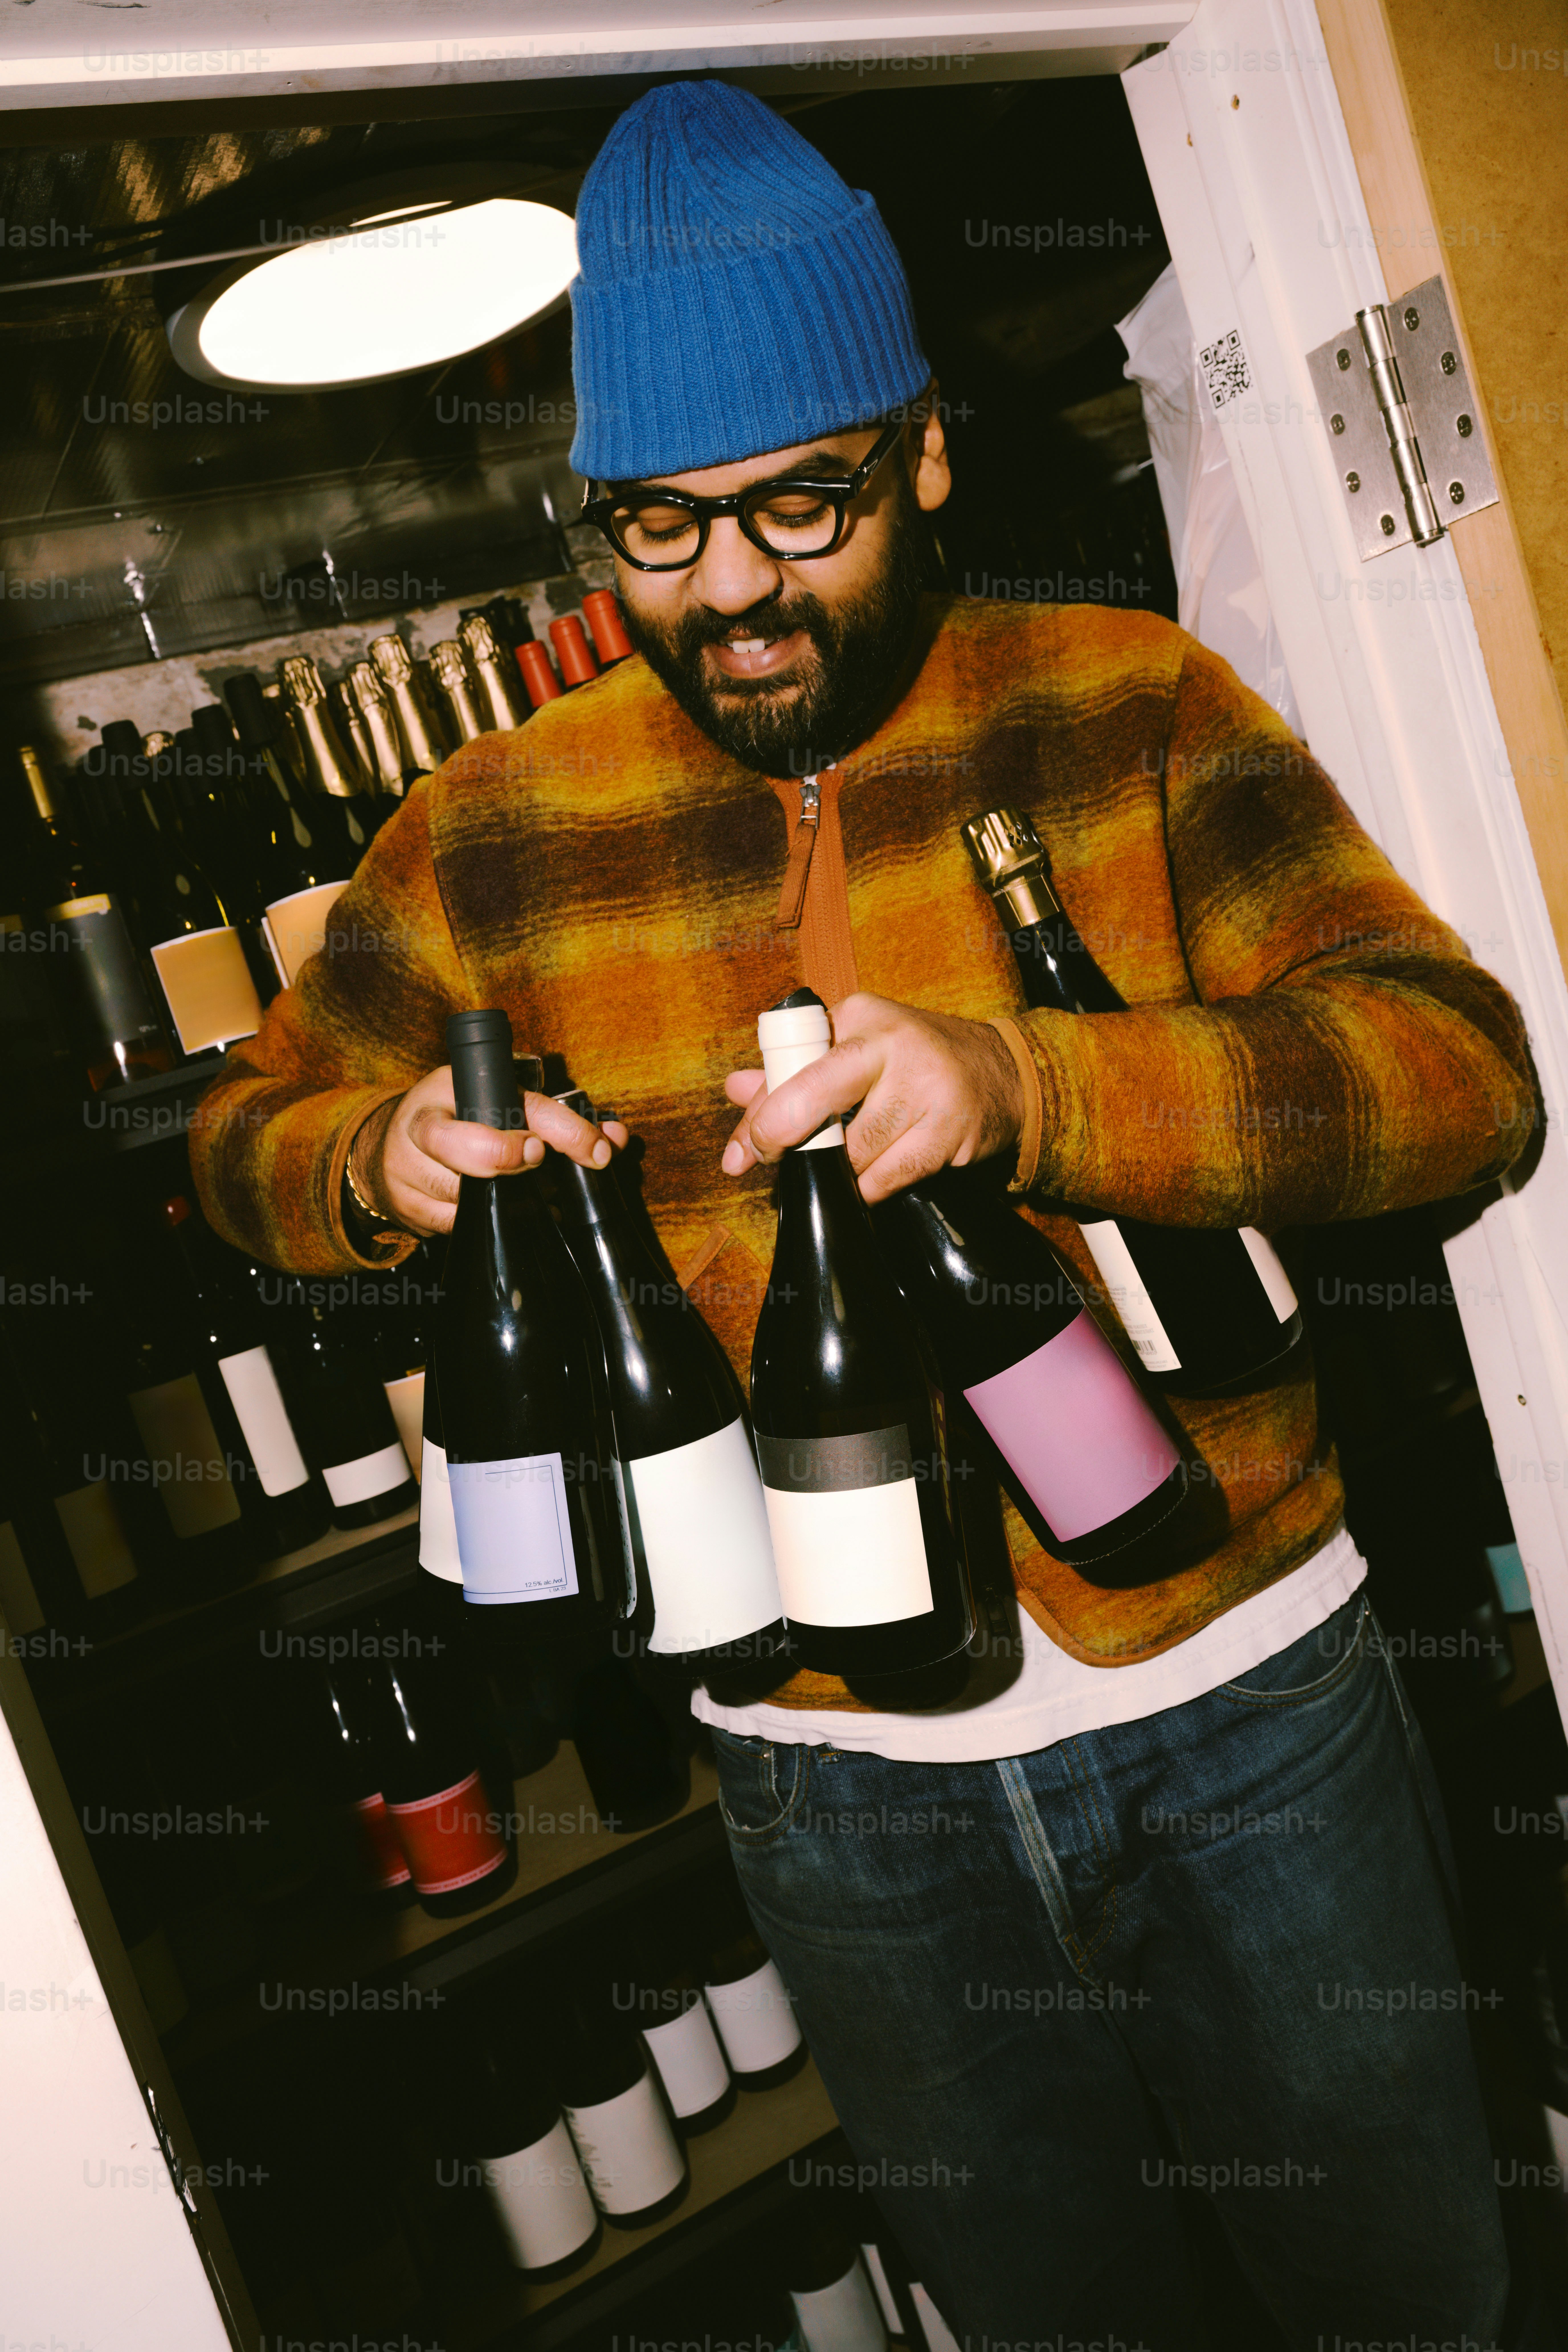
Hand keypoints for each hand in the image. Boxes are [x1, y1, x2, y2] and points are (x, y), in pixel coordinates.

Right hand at [349, 1065, 628, 1238]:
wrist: (388, 1145)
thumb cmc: (459, 1115)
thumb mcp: (495, 1096)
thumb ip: (554, 1115)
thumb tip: (616, 1138)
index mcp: (450, 1088)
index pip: (513, 1105)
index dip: (559, 1128)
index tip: (593, 1147)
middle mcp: (424, 1128)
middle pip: (472, 1152)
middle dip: (512, 1161)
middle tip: (538, 1161)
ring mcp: (410, 1173)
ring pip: (468, 1199)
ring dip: (512, 1201)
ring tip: (536, 1194)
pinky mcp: (410, 1211)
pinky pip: (458, 1226)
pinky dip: (491, 1222)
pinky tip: (507, 1212)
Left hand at [720, 991, 1022, 1203]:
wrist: (1004, 1074)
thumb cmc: (915, 1061)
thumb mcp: (855, 1050)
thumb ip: (793, 1072)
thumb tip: (735, 1089)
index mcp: (859, 1017)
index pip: (792, 1063)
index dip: (762, 1111)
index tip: (747, 1147)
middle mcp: (892, 1044)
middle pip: (815, 1098)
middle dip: (785, 1139)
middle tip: (773, 1161)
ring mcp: (926, 1088)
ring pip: (851, 1151)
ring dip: (837, 1171)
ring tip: (842, 1166)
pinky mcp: (949, 1131)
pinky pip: (888, 1178)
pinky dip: (869, 1188)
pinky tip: (870, 1181)